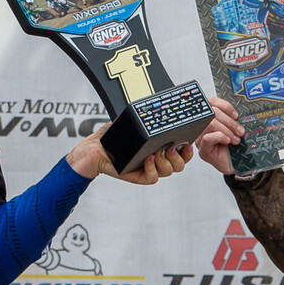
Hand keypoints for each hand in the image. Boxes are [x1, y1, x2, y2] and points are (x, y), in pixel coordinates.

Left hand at [67, 126, 190, 183]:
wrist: (95, 148)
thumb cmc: (113, 136)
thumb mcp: (133, 123)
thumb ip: (148, 118)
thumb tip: (161, 106)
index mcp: (160, 148)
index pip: (181, 153)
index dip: (188, 151)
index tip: (188, 142)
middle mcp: (157, 160)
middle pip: (179, 165)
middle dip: (180, 158)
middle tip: (171, 147)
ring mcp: (149, 169)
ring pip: (168, 172)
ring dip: (166, 162)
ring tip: (157, 152)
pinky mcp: (139, 176)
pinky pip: (153, 178)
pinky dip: (153, 170)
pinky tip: (147, 159)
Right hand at [194, 95, 244, 175]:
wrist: (238, 164)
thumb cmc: (235, 146)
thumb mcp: (235, 128)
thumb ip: (232, 118)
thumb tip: (236, 113)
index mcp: (209, 118)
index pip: (211, 102)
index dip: (225, 106)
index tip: (236, 115)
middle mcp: (202, 127)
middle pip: (212, 113)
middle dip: (229, 121)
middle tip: (240, 131)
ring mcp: (201, 139)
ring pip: (210, 124)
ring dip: (227, 130)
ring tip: (236, 139)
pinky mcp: (203, 151)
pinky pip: (208, 138)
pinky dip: (220, 137)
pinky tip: (227, 141)